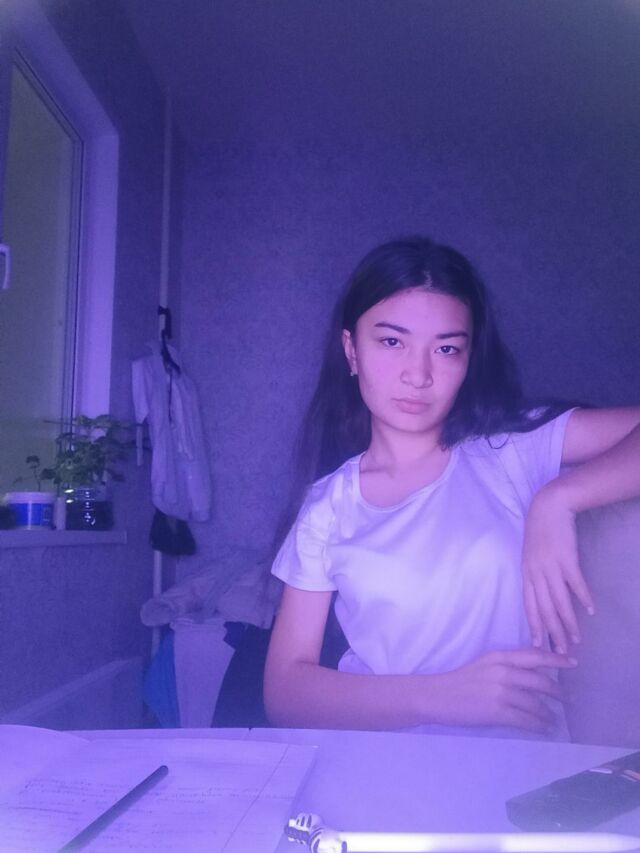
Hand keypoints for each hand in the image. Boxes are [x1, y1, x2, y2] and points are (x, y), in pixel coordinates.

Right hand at [431, 648, 575, 732]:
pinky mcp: (498, 712)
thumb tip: (534, 674)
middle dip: (559, 692)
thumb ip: (507, 666)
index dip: (556, 659)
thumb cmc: (461, 680)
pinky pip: (527, 720)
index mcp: (500, 657)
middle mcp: (503, 671)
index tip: (573, 663)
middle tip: (569, 700)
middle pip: (541, 681)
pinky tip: (544, 728)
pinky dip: (539, 725)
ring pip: (536, 703)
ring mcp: (501, 692)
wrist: (438, 696)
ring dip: (549, 713)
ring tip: (554, 719)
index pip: (535, 656)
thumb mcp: (485, 664)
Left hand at [522, 485, 594, 652]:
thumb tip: (543, 596)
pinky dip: (583, 597)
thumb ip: (535, 576)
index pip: (529, 606)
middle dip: (552, 632)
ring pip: (559, 601)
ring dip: (568, 622)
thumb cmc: (540, 532)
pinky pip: (575, 583)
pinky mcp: (566, 558)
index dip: (534, 626)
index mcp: (526, 573)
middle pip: (544, 609)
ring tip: (576, 639)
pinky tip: (590, 611)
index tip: (538, 646)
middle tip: (560, 652)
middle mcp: (536, 573)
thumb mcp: (531, 556)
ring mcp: (550, 566)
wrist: (547, 507)